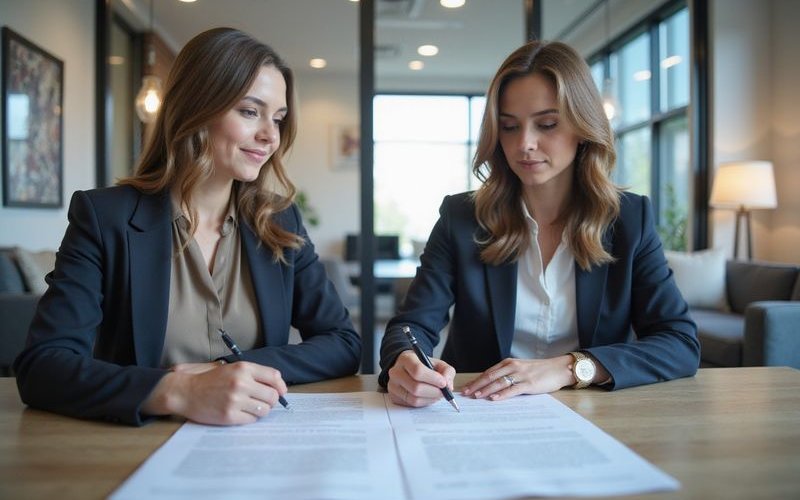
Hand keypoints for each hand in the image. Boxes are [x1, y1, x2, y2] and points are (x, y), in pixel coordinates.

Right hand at [142, 361, 287, 424]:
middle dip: (272, 401)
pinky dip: (250, 418)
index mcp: (243, 368)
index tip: (281, 392)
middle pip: (272, 396)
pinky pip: (252, 420)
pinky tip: (241, 413)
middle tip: (264, 402)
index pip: (274, 377)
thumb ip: (252, 374)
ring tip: (251, 408)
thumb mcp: (231, 368)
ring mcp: (235, 400)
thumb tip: (277, 385)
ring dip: (261, 410)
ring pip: (264, 410)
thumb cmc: (209, 380)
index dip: (281, 386)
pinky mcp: (229, 416)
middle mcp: (241, 383)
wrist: (185, 391)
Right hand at [387, 350, 455, 407]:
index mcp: (406, 359)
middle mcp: (396, 372)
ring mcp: (393, 386)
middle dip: (433, 392)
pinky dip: (424, 403)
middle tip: (443, 392)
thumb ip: (447, 372)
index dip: (433, 379)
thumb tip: (448, 386)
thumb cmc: (424, 366)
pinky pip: (411, 405)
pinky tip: (428, 397)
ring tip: (437, 394)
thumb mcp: (438, 363)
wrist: (408, 369)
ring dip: (430, 399)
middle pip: (416, 387)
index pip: (417, 370)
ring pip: (414, 399)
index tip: (443, 383)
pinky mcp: (394, 397)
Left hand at [462, 355, 574, 400]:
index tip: (465, 388)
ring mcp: (521, 375)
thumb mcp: (521, 369)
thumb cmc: (540, 370)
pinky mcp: (529, 383)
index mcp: (509, 363)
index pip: (488, 372)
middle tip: (465, 394)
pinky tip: (494, 398)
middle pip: (490, 377)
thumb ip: (508, 374)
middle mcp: (513, 367)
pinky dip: (502, 394)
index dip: (476, 381)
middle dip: (476, 385)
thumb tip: (492, 386)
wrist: (559, 368)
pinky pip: (513, 389)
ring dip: (486, 390)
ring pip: (499, 382)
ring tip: (476, 396)